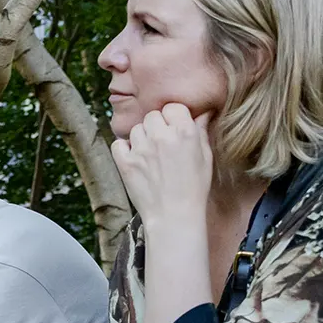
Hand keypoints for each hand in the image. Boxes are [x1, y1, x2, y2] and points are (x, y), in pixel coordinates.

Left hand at [109, 103, 211, 235]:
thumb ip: (200, 131)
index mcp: (184, 132)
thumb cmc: (193, 187)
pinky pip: (118, 144)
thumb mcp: (205, 157)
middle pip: (152, 116)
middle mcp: (161, 137)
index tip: (173, 128)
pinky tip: (134, 158)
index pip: (172, 107)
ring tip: (150, 154)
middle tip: (161, 142)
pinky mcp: (125, 163)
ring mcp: (141, 149)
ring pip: (135, 129)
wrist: (174, 215)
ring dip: (141, 137)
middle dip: (156, 126)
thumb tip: (203, 112)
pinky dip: (123, 148)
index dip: (173, 117)